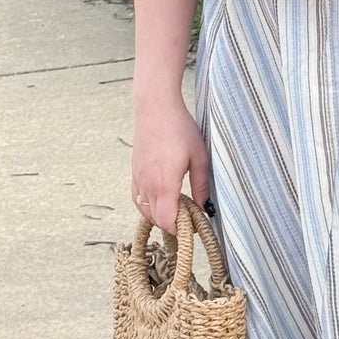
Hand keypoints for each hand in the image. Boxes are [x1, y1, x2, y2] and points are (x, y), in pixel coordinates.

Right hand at [131, 95, 213, 234]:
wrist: (155, 108)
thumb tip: (204, 207)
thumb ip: (201, 186)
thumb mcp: (199, 157)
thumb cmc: (179, 129)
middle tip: (189, 219)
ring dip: (159, 216)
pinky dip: (147, 206)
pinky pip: (137, 198)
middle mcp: (147, 185)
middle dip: (172, 224)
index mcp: (164, 184)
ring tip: (176, 210)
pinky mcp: (134, 172)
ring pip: (145, 210)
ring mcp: (138, 179)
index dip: (179, 230)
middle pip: (156, 219)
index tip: (193, 227)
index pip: (166, 221)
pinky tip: (159, 201)